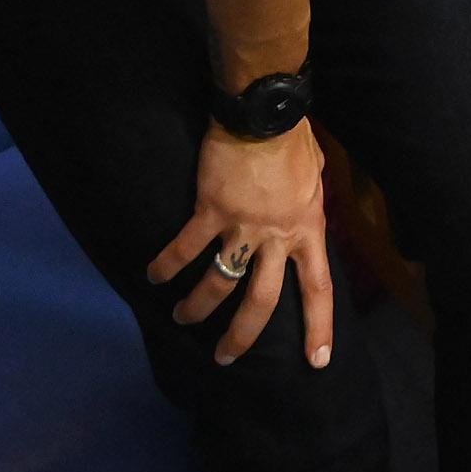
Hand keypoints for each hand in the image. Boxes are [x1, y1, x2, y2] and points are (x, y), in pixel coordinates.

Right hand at [148, 121, 334, 368]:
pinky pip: (185, 248)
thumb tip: (301, 217)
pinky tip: (152, 276)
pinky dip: (166, 265)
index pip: (317, 288)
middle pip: (262, 301)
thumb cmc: (292, 140)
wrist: (264, 111)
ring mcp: (243, 225)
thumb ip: (306, 206)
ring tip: (181, 318)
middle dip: (242, 336)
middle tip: (224, 357)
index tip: (318, 361)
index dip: (318, 327)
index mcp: (308, 229)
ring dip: (197, 306)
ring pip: (219, 283)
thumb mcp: (314, 179)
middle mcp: (277, 236)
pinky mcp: (210, 210)